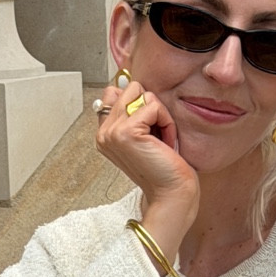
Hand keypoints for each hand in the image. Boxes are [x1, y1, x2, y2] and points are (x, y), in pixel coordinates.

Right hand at [95, 76, 197, 263]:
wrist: (172, 195)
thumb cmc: (165, 169)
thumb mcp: (145, 135)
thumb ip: (133, 111)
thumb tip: (129, 82)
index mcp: (104, 134)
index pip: (116, 92)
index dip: (140, 104)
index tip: (149, 131)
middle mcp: (103, 133)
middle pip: (132, 89)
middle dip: (152, 109)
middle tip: (157, 138)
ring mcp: (112, 132)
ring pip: (143, 95)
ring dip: (160, 116)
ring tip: (160, 141)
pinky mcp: (126, 132)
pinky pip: (153, 106)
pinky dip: (166, 123)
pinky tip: (165, 144)